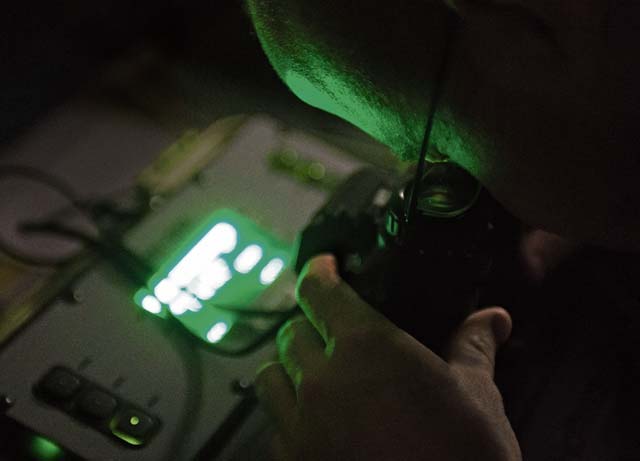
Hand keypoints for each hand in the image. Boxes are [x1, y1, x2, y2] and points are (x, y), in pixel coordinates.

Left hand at [255, 254, 521, 460]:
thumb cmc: (466, 456)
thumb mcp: (476, 396)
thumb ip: (474, 347)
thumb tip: (493, 318)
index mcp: (367, 348)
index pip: (321, 292)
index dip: (318, 271)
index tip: (324, 265)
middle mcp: (323, 380)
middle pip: (292, 333)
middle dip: (308, 323)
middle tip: (329, 328)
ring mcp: (302, 425)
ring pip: (270, 376)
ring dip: (288, 366)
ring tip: (312, 371)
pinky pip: (275, 424)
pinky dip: (287, 411)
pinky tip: (312, 420)